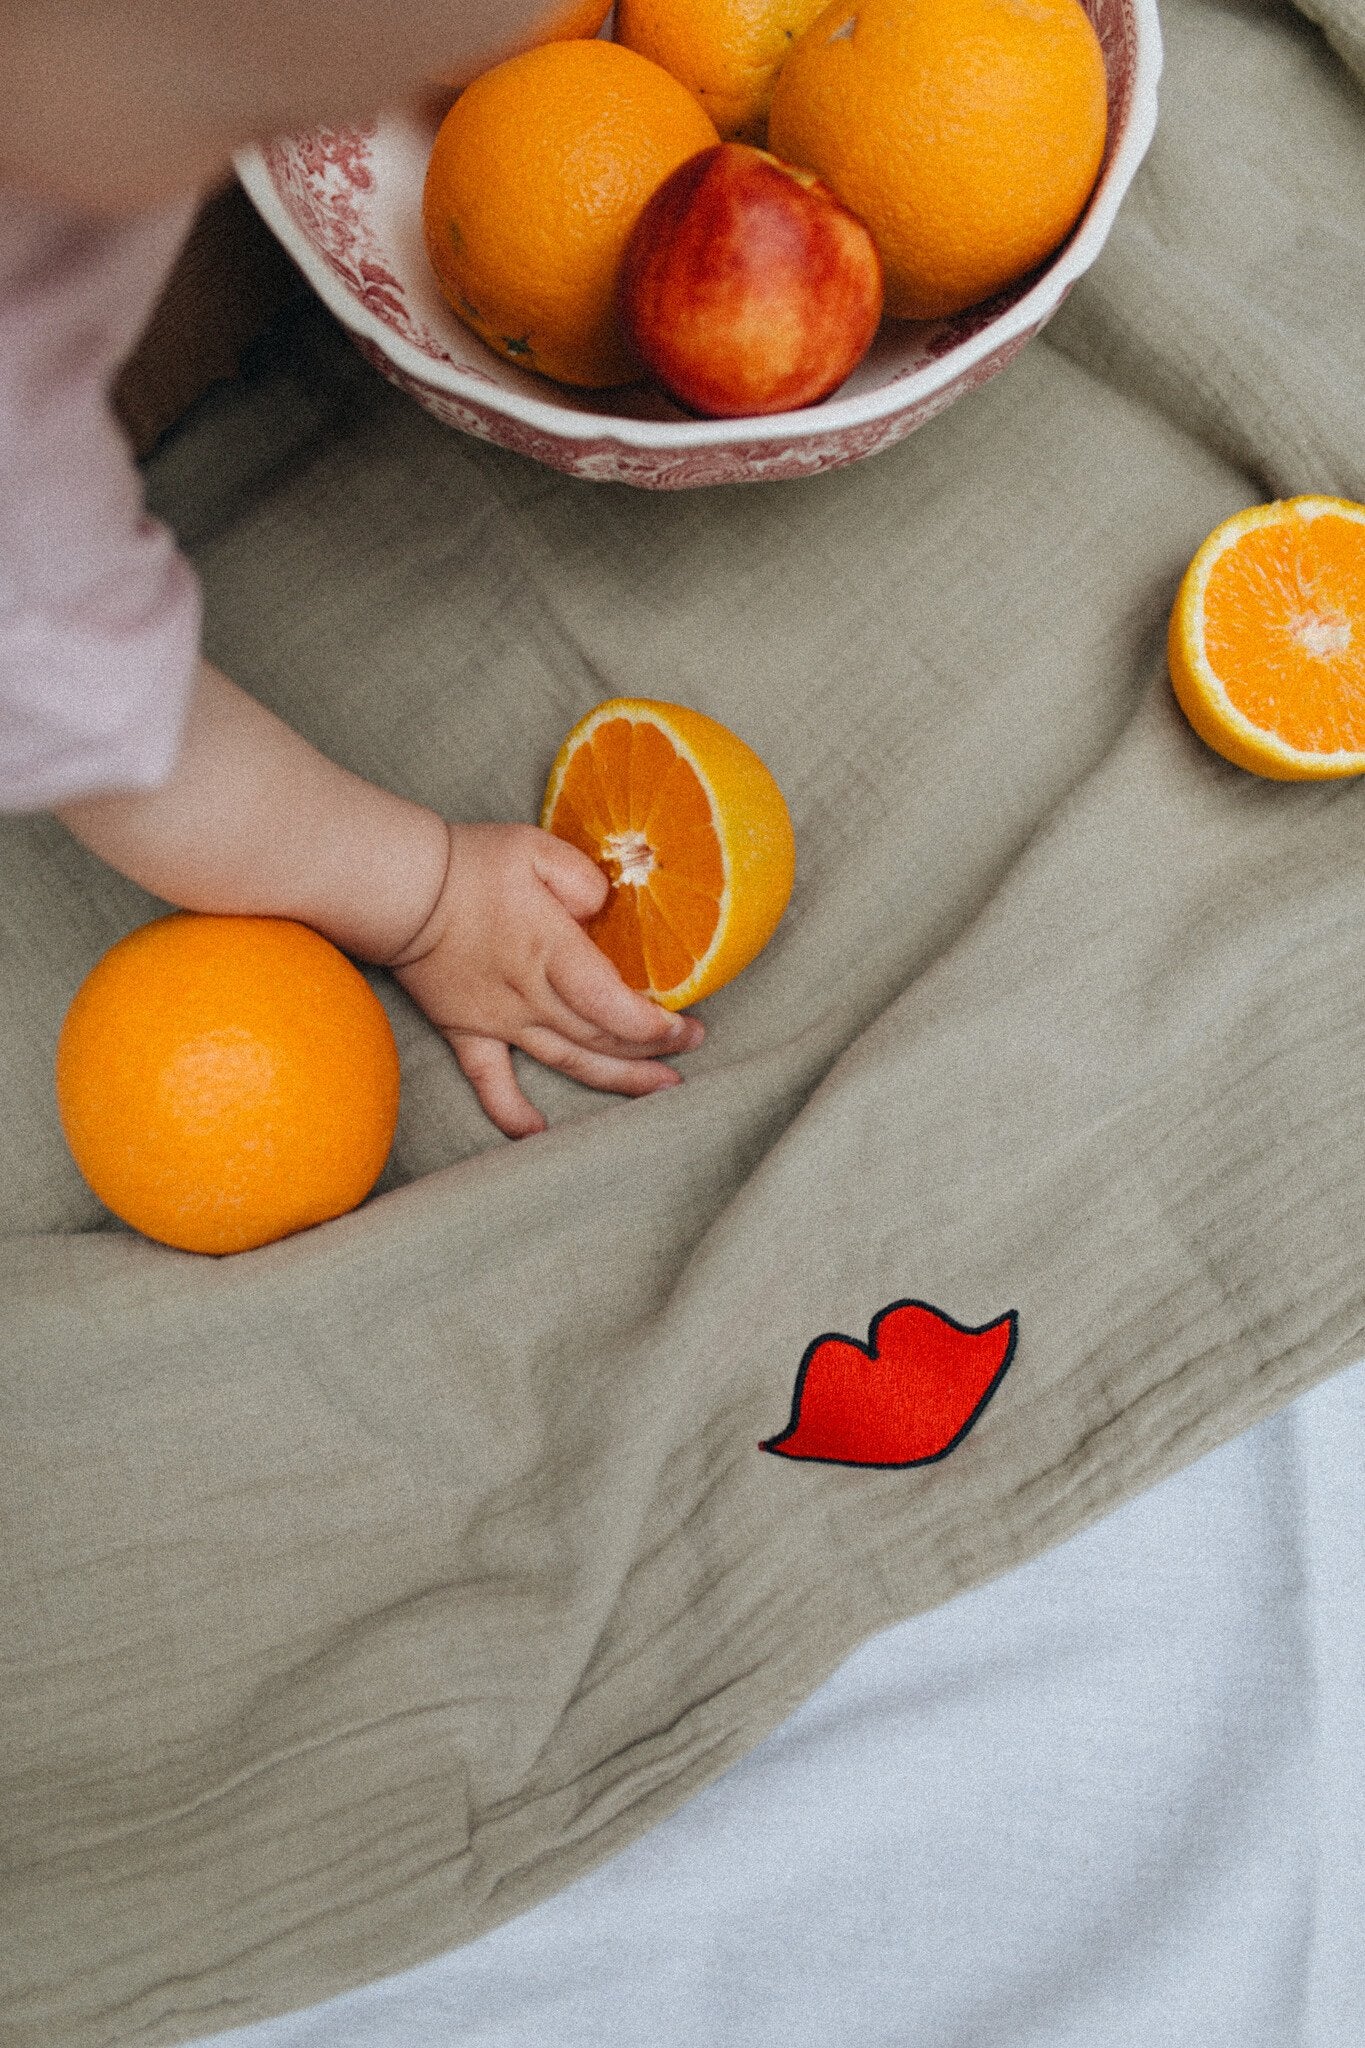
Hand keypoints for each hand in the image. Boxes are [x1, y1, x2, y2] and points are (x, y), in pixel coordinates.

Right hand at [388, 821, 703, 1137]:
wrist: (399, 887)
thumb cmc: (470, 863)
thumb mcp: (538, 849)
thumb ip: (583, 879)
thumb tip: (606, 906)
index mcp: (552, 952)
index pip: (613, 1007)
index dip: (655, 1027)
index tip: (686, 1027)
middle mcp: (531, 996)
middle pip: (602, 1039)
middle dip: (652, 1049)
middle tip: (690, 1046)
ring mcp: (500, 1020)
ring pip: (568, 1062)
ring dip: (617, 1081)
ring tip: (660, 1092)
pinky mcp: (467, 1031)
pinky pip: (490, 1082)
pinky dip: (511, 1112)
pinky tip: (536, 1134)